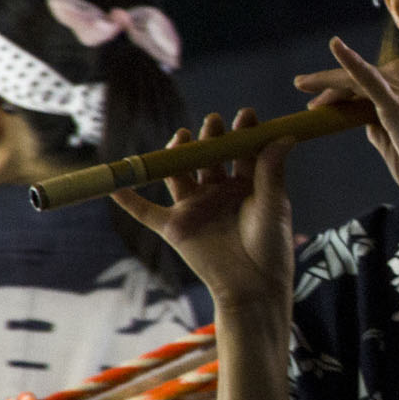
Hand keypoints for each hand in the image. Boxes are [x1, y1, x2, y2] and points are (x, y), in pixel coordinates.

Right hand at [110, 108, 295, 310]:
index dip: (243, 132)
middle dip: (211, 138)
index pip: (242, 152)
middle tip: (214, 123)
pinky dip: (129, 200)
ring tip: (182, 137)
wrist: (253, 284)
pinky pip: (147, 212)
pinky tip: (115, 186)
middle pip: (209, 158)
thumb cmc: (270, 246)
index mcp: (246, 186)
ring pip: (180, 174)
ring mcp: (195, 208)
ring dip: (177, 155)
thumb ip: (271, 171)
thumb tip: (283, 136)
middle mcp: (218, 193)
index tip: (246, 114)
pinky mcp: (176, 228)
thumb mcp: (272, 205)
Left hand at [295, 38, 398, 210]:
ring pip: (360, 78)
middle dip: (332, 85)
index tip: (323, 106)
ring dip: (330, 80)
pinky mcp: (397, 106)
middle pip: (362, 79)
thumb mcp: (398, 154)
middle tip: (304, 90)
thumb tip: (366, 126)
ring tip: (303, 85)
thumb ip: (382, 137)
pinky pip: (370, 78)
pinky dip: (352, 62)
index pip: (371, 88)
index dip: (344, 93)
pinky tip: (335, 46)